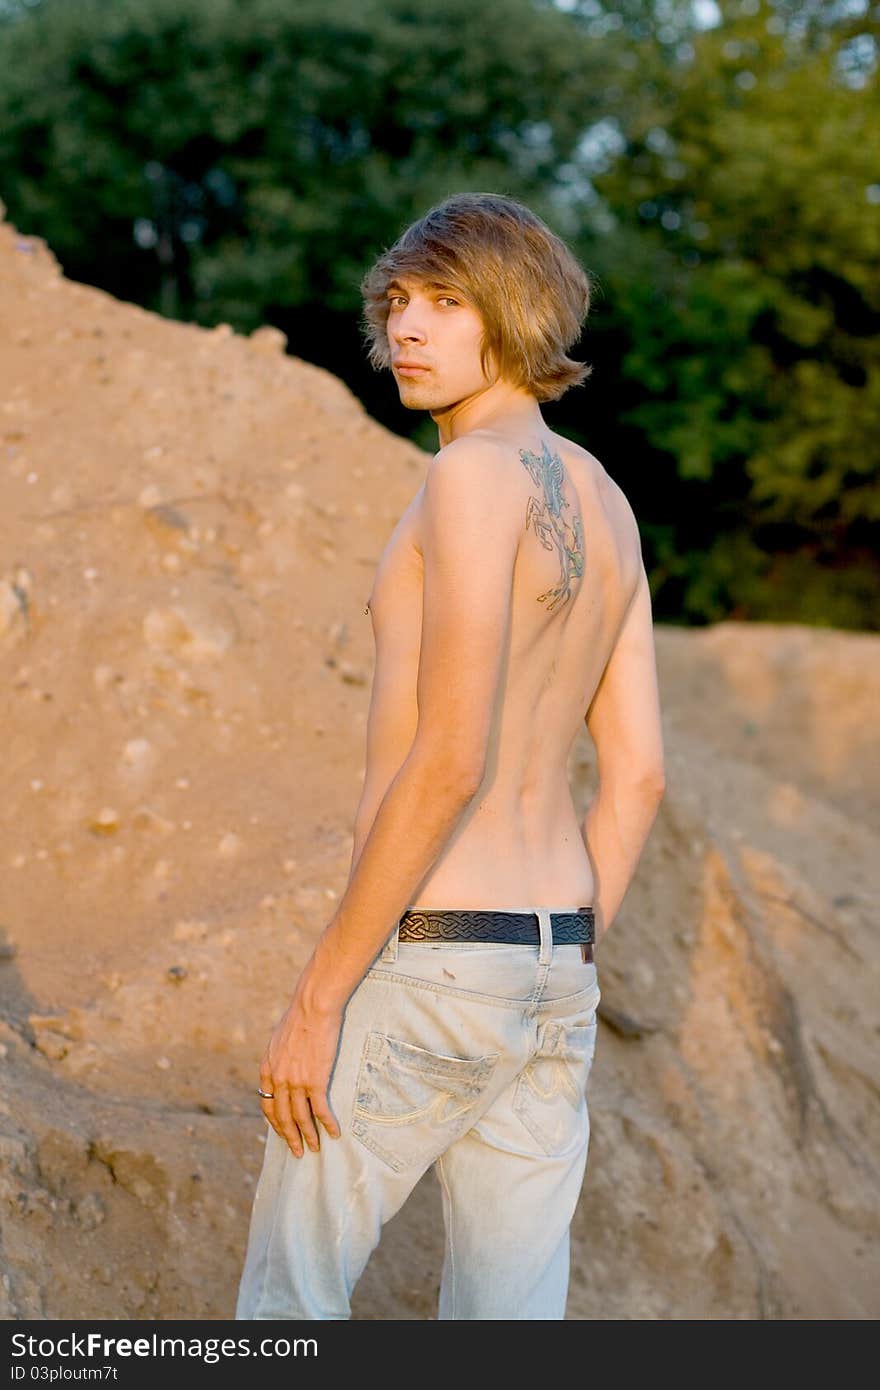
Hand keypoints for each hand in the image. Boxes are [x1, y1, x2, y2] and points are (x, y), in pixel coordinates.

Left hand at [258, 984, 343, 1158]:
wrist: (312, 1007)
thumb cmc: (299, 1016)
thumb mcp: (279, 1039)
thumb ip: (279, 1057)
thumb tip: (284, 1064)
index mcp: (267, 1069)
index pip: (267, 1105)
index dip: (275, 1123)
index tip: (282, 1132)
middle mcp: (278, 1079)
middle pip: (282, 1117)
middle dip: (290, 1137)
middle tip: (297, 1152)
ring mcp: (296, 1082)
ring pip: (300, 1118)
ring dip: (308, 1136)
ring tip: (315, 1148)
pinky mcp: (315, 1080)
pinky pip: (320, 1109)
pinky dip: (327, 1123)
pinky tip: (334, 1132)